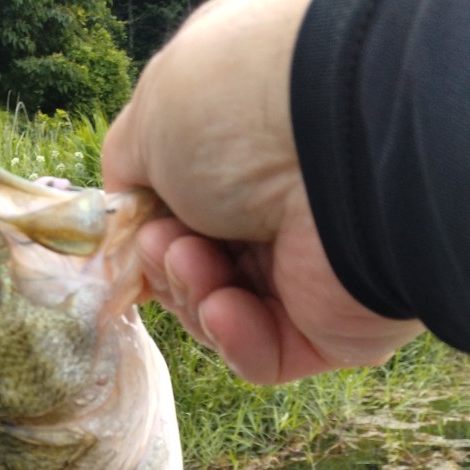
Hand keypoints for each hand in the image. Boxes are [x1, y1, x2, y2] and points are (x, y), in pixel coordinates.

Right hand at [102, 0, 422, 382]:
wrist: (339, 149)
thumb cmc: (241, 112)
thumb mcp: (155, 118)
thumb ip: (131, 167)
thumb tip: (130, 208)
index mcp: (252, 154)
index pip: (188, 212)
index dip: (152, 229)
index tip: (137, 228)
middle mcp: (287, 210)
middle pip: (198, 270)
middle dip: (167, 264)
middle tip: (168, 245)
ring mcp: (312, 273)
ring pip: (220, 316)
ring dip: (192, 295)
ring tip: (196, 263)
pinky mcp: (334, 330)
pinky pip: (263, 357)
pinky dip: (232, 339)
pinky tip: (226, 306)